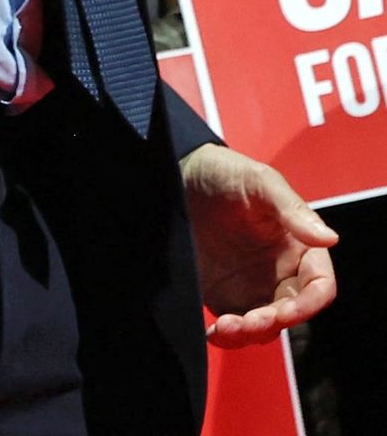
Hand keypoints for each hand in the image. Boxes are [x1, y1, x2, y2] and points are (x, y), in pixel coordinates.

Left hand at [180, 142, 336, 346]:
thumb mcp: (260, 181)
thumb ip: (291, 208)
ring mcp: (253, 287)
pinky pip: (235, 327)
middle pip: (292, 312)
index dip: (309, 304)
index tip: (286, 311)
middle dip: (273, 322)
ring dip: (250, 333)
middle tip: (247, 321)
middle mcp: (281, 272)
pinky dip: (229, 336)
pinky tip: (214, 332)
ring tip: (225, 326)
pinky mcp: (225, 296)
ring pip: (265, 326)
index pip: (319, 285)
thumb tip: (330, 238)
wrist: (180, 175)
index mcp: (299, 247)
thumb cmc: (227, 172)